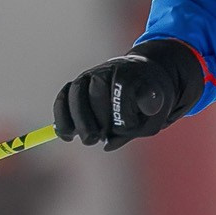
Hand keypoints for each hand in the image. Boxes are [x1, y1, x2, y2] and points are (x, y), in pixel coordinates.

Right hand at [53, 39, 206, 150]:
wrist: (145, 77)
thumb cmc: (150, 100)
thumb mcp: (154, 117)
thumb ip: (135, 130)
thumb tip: (107, 145)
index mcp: (132, 72)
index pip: (123, 88)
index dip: (123, 112)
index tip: (130, 127)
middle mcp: (108, 69)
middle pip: (95, 88)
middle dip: (95, 117)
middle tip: (96, 139)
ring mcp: (91, 75)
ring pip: (75, 92)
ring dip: (75, 119)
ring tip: (87, 139)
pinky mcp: (79, 86)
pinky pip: (63, 97)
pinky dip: (61, 116)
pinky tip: (66, 135)